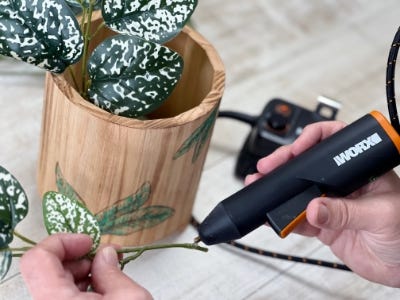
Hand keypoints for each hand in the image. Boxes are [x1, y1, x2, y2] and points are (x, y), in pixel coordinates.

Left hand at [20, 233, 152, 298]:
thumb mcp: (129, 298)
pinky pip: (59, 299)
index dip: (62, 242)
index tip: (89, 241)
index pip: (37, 259)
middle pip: (44, 270)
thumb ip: (112, 270)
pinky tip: (100, 291)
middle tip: (105, 257)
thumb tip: (105, 254)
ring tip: (106, 275)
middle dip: (76, 258)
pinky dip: (77, 290)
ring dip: (78, 273)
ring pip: (51, 285)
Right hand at [246, 121, 399, 286]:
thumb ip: (345, 212)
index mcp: (360, 171)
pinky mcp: (323, 225)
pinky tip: (275, 215)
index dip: (311, 139)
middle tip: (268, 166)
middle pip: (308, 165)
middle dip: (285, 162)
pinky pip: (298, 218)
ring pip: (298, 191)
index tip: (296, 149)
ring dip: (278, 190)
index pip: (333, 143)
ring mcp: (331, 204)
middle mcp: (342, 184)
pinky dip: (284, 218)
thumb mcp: (380, 216)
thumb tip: (313, 208)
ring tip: (262, 185)